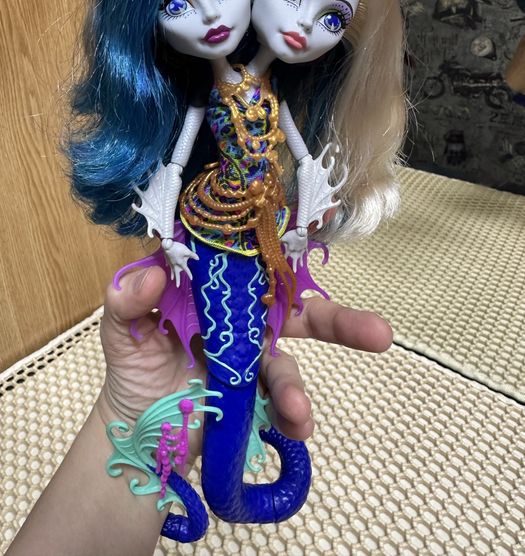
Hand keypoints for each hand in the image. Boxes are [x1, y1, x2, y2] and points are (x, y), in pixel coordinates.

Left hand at [98, 266, 391, 449]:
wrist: (140, 433)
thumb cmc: (134, 370)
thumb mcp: (123, 330)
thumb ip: (128, 299)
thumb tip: (154, 273)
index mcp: (215, 289)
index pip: (253, 261)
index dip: (286, 247)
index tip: (326, 230)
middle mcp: (242, 317)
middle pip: (295, 309)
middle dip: (341, 320)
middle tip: (379, 334)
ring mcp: (254, 357)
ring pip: (290, 361)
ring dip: (299, 384)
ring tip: (296, 411)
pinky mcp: (257, 394)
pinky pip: (282, 400)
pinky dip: (293, 412)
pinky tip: (296, 426)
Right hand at [161, 238, 198, 285]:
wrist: (167, 244)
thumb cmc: (177, 248)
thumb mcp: (186, 251)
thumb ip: (192, 255)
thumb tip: (198, 258)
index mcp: (181, 263)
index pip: (186, 270)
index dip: (189, 274)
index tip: (192, 279)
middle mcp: (175, 265)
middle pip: (176, 274)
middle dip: (177, 280)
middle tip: (177, 286)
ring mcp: (170, 263)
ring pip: (172, 270)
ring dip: (172, 275)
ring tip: (172, 279)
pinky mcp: (167, 259)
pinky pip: (168, 264)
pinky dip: (168, 265)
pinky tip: (167, 266)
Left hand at [280, 228, 307, 271]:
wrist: (301, 232)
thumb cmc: (292, 234)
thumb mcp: (284, 237)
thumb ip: (280, 240)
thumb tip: (274, 241)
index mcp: (290, 250)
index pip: (285, 256)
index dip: (283, 260)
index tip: (281, 265)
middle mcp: (296, 252)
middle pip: (295, 260)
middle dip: (294, 266)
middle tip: (294, 272)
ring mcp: (301, 250)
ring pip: (301, 257)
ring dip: (301, 262)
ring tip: (301, 266)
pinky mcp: (305, 247)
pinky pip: (305, 251)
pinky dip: (306, 253)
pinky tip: (306, 256)